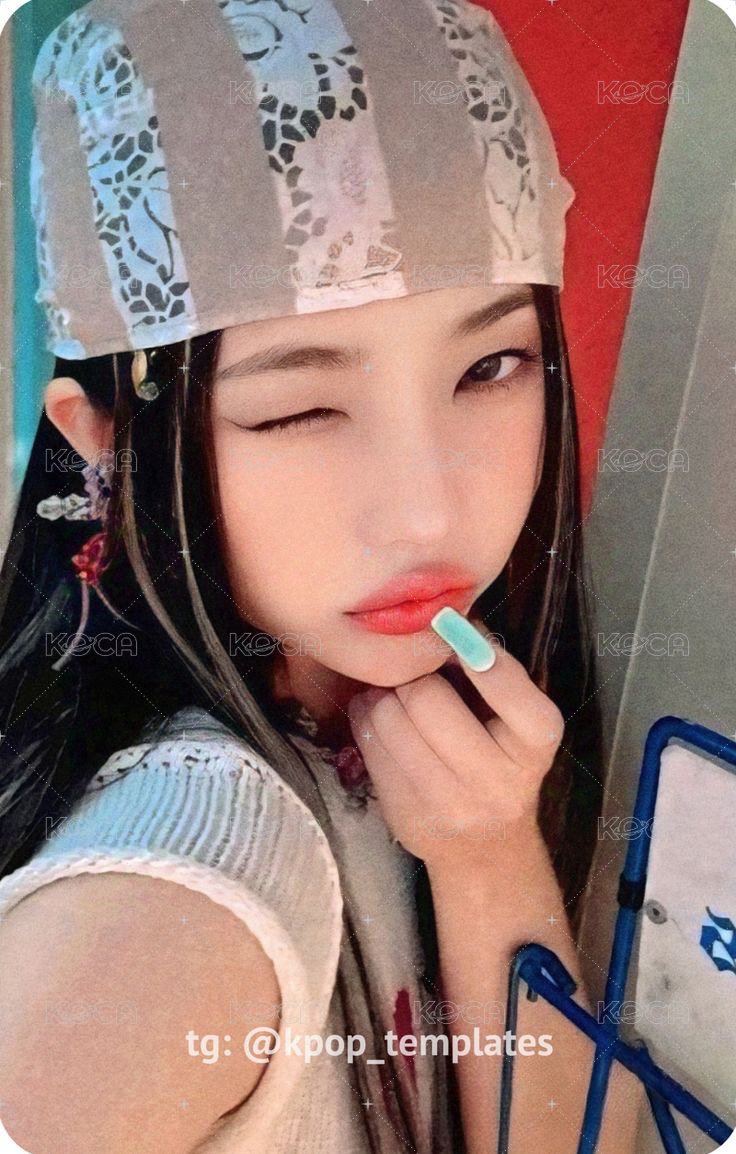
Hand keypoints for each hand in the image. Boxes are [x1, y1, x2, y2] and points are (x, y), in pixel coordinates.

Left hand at [345, 620, 564, 873]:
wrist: (486, 846)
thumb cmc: (500, 759)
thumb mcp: (515, 717)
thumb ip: (489, 668)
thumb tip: (446, 616)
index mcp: (537, 739)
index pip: (501, 677)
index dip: (465, 646)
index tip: (449, 632)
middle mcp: (499, 776)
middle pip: (426, 696)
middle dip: (412, 677)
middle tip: (413, 677)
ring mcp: (451, 802)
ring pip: (388, 718)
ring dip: (381, 698)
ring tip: (392, 698)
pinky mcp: (408, 815)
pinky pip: (368, 746)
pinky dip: (366, 722)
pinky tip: (378, 722)